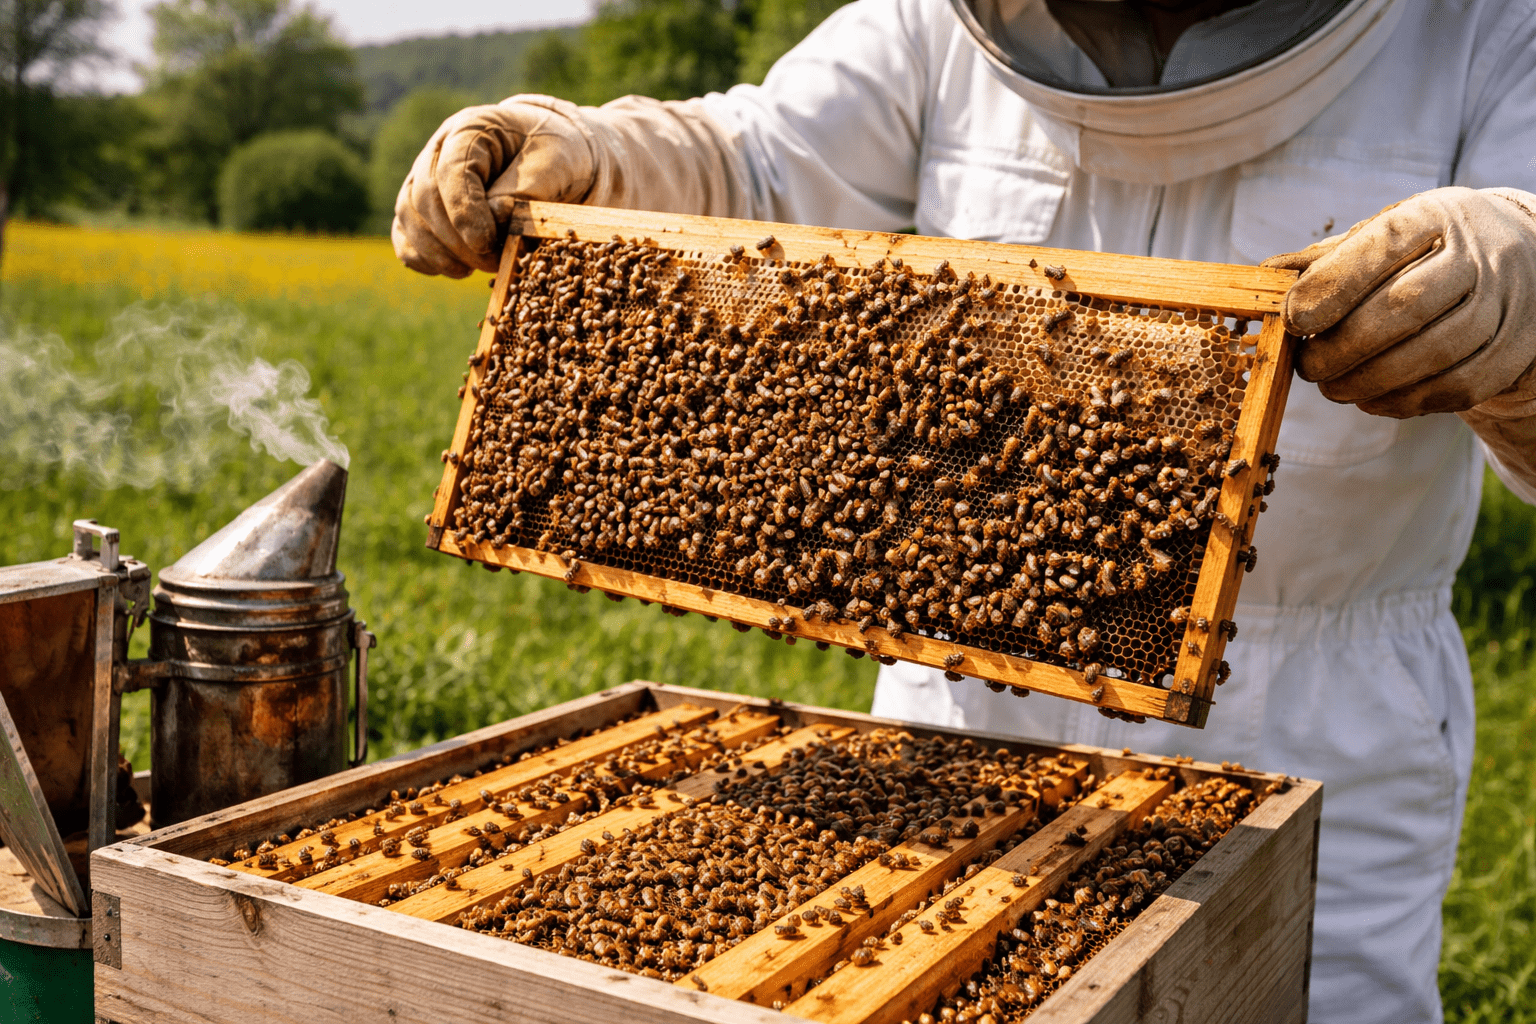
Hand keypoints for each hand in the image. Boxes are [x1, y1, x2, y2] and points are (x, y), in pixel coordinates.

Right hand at [391, 97, 594, 277]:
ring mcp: (424, 177)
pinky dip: (422, 258)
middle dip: (456, 240)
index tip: (485, 243)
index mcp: (470, 130)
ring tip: (474, 269)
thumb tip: (495, 217)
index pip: (451, 171)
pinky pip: (404, 234)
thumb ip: (526, 189)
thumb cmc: (556, 155)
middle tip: (492, 263)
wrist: (552, 157)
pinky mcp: (423, 207)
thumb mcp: (556, 163)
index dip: (464, 211)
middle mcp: (438, 150)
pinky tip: (453, 269)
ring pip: (408, 217)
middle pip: (424, 197)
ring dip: (438, 253)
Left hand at [1264, 186, 1535, 417]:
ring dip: (1368, 380)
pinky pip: (1454, 388)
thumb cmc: (1427, 254)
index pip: (1384, 244)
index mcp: (1437, 216)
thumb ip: (1327, 260)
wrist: (1521, 267)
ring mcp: (1504, 307)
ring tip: (1331, 387)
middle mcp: (1480, 256)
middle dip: (1343, 346)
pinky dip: (1402, 401)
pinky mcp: (1511, 354)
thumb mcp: (1384, 238)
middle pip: (1406, 306)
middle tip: (1307, 367)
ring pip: (1432, 353)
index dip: (1333, 286)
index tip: (1293, 319)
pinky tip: (1370, 398)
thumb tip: (1266, 276)